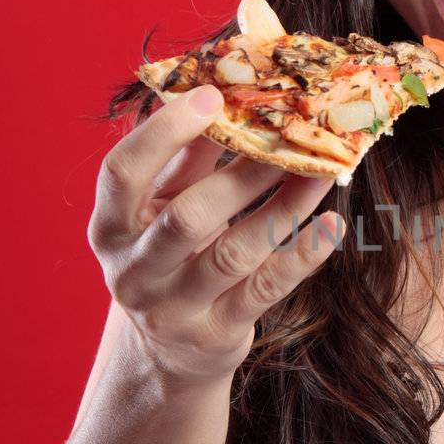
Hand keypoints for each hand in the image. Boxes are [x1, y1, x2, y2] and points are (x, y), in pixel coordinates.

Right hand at [87, 86, 343, 382]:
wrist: (167, 350)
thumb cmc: (170, 256)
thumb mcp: (165, 206)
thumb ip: (188, 157)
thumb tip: (226, 93)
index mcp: (111, 227)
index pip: (122, 173)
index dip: (163, 132)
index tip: (213, 95)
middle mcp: (134, 271)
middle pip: (187, 218)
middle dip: (242, 174)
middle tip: (290, 136)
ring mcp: (174, 308)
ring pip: (234, 253)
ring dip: (284, 208)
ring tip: (320, 172)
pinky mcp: (217, 334)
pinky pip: (266, 289)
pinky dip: (303, 255)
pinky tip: (333, 225)